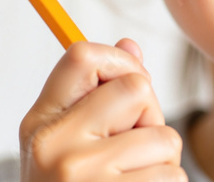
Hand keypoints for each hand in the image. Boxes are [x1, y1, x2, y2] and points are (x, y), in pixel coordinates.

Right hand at [19, 38, 185, 180]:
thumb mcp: (69, 144)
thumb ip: (99, 96)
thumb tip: (130, 45)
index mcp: (40, 124)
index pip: (82, 56)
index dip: (120, 61)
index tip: (129, 81)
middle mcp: (54, 146)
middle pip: (137, 89)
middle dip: (149, 118)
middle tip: (129, 151)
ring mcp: (82, 176)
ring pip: (164, 139)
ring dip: (161, 163)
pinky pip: (173, 176)